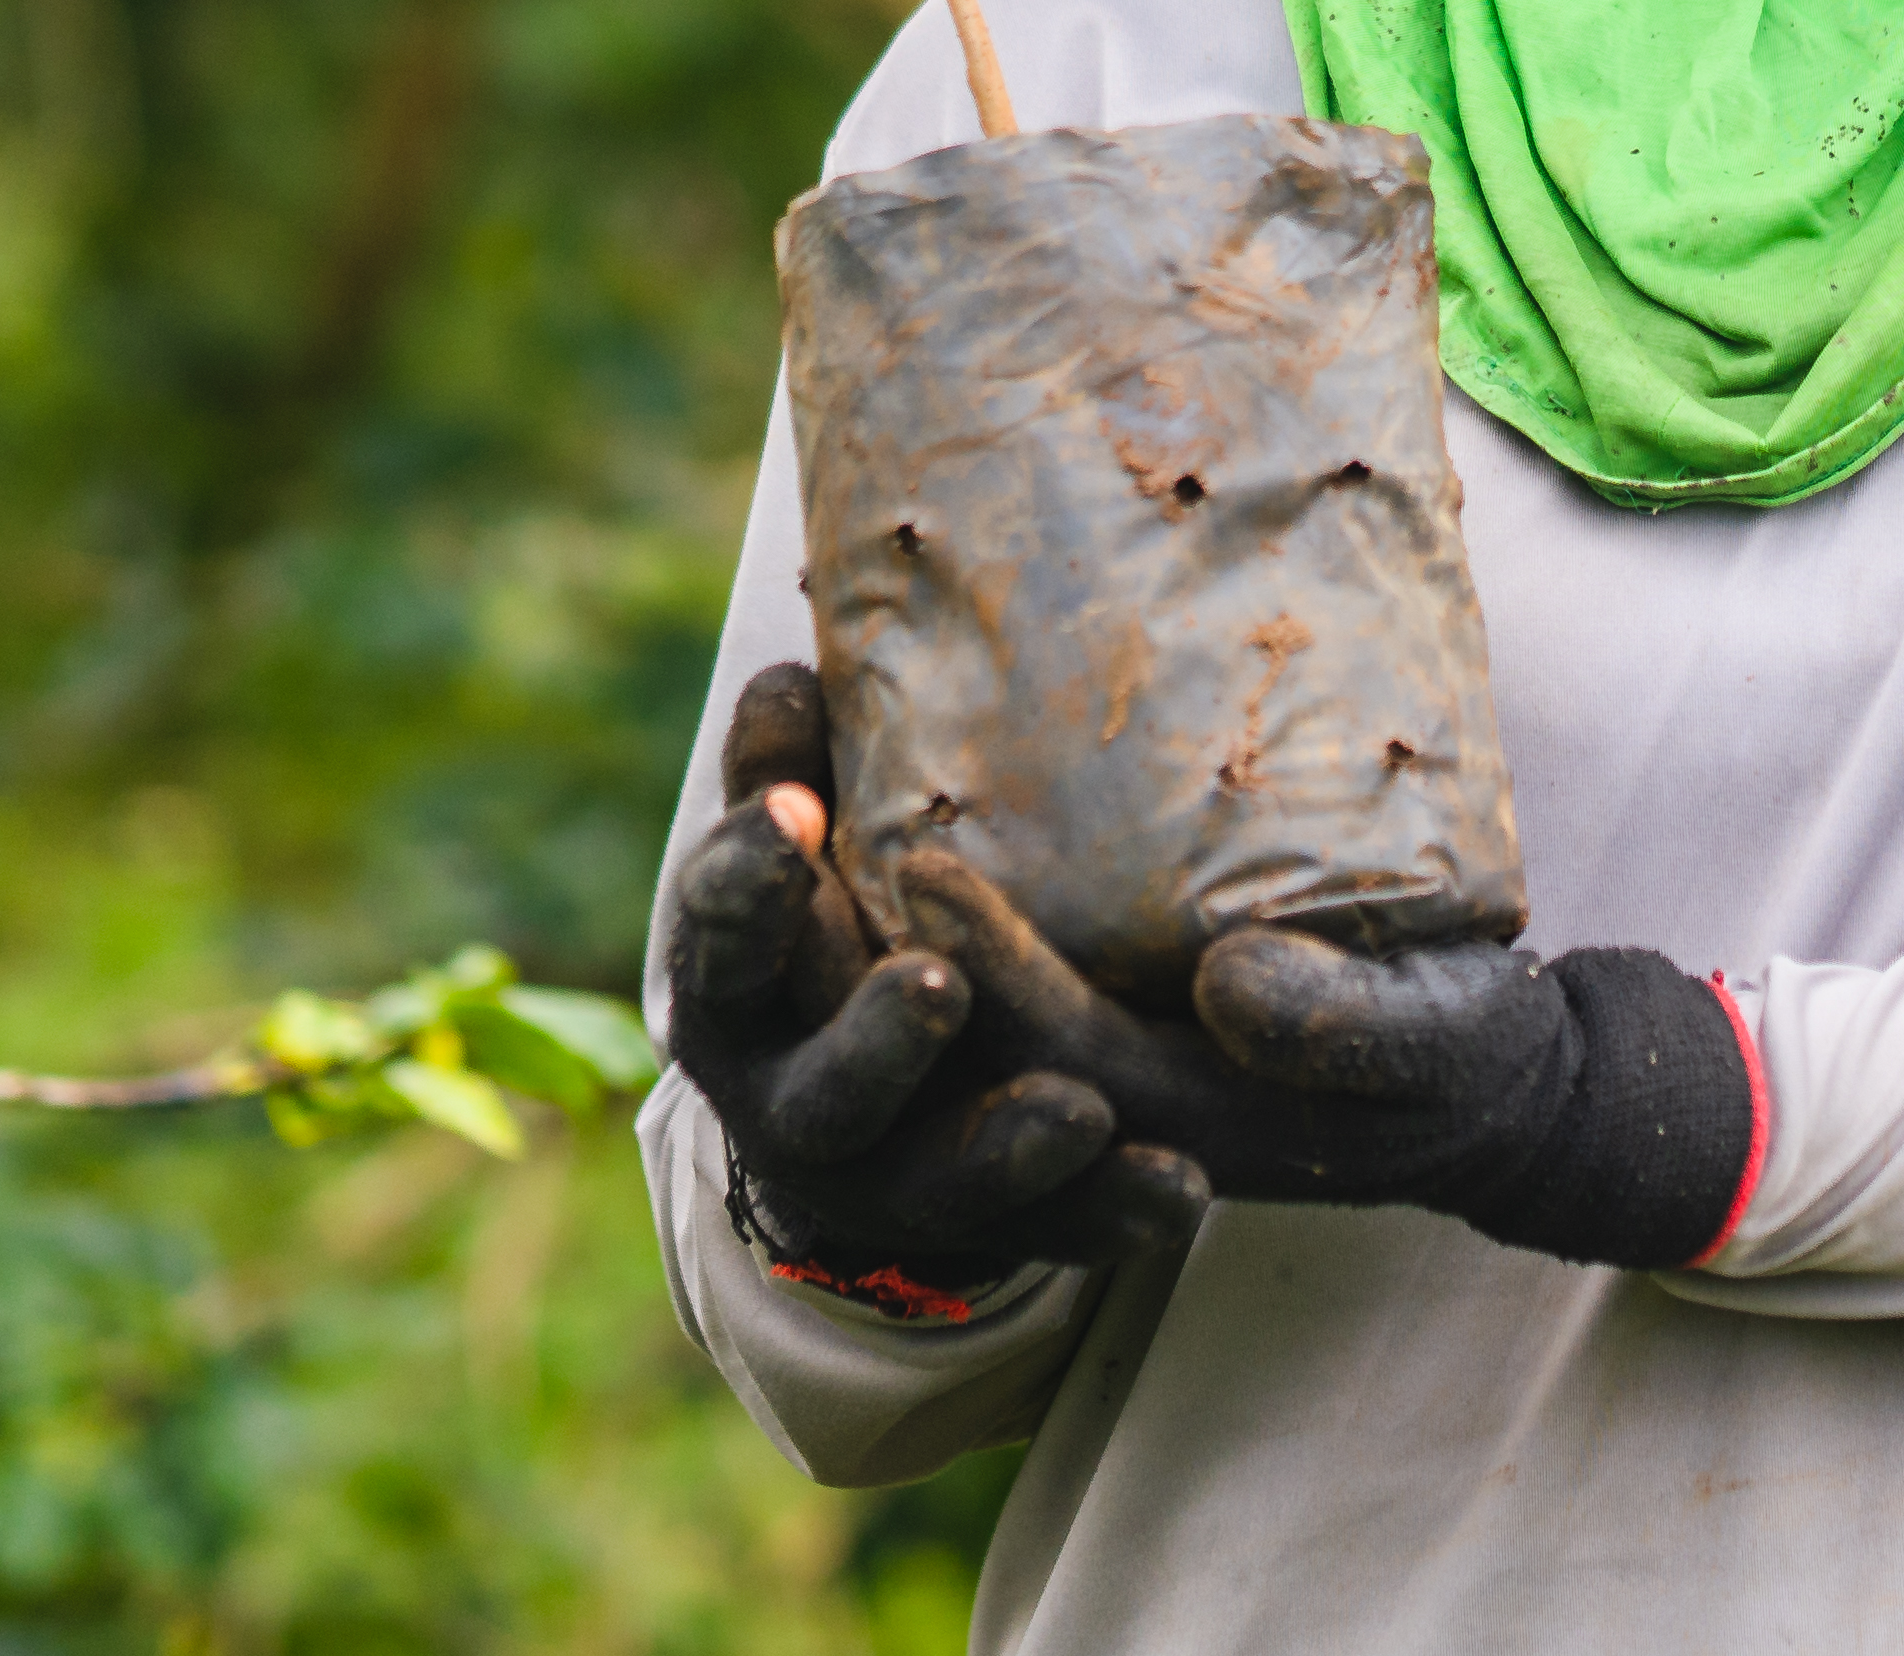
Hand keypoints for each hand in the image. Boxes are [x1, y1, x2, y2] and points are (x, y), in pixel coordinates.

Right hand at [657, 662, 1206, 1310]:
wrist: (860, 1109)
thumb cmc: (833, 923)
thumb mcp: (798, 855)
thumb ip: (790, 775)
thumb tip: (794, 666)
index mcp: (739, 996)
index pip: (722, 940)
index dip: (749, 884)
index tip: (793, 813)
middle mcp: (795, 1105)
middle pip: (823, 1096)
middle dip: (878, 1045)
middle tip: (937, 986)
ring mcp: (892, 1183)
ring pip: (941, 1186)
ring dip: (1010, 1150)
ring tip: (1081, 1108)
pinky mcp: (993, 1233)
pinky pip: (1059, 1236)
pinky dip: (1117, 1214)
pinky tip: (1181, 1189)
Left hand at [892, 852, 1757, 1273]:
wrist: (1481, 1087)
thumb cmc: (1466, 1056)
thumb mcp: (1441, 1041)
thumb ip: (1350, 1025)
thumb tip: (1225, 983)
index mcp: (1188, 1119)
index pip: (1052, 1050)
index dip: (985, 960)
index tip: (924, 862)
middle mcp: (1117, 1103)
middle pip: (969, 1032)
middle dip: (891, 941)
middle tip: (826, 811)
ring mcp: (1108, 1066)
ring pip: (962, 1005)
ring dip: (882, 925)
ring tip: (824, 795)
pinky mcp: (1115, 1020)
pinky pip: (1002, 966)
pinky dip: (939, 905)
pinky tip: (902, 796)